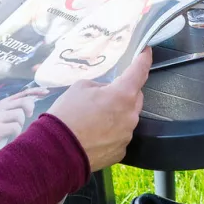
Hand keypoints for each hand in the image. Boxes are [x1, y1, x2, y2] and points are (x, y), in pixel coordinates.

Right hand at [0, 87, 50, 171]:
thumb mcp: (1, 118)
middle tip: (28, 116)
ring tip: (11, 131)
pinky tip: (8, 137)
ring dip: (19, 126)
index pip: (22, 93)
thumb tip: (31, 104)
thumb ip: (13, 110)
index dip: (35, 91)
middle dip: (29, 109)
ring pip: (20, 116)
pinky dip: (15, 134)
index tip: (47, 91)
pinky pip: (15, 128)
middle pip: (23, 102)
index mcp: (2, 104)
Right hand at [46, 50, 149, 170]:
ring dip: (117, 114)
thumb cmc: (67, 115)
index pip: (139, 71)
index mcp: (123, 95)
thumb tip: (105, 93)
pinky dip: (111, 133)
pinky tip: (94, 134)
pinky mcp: (120, 151)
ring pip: (127, 118)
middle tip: (106, 94)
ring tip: (94, 118)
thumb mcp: (80, 88)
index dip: (144, 59)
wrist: (57, 151)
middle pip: (135, 97)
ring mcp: (126, 135)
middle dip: (125, 93)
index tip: (146, 52)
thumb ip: (99, 86)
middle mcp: (130, 116)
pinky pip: (120, 136)